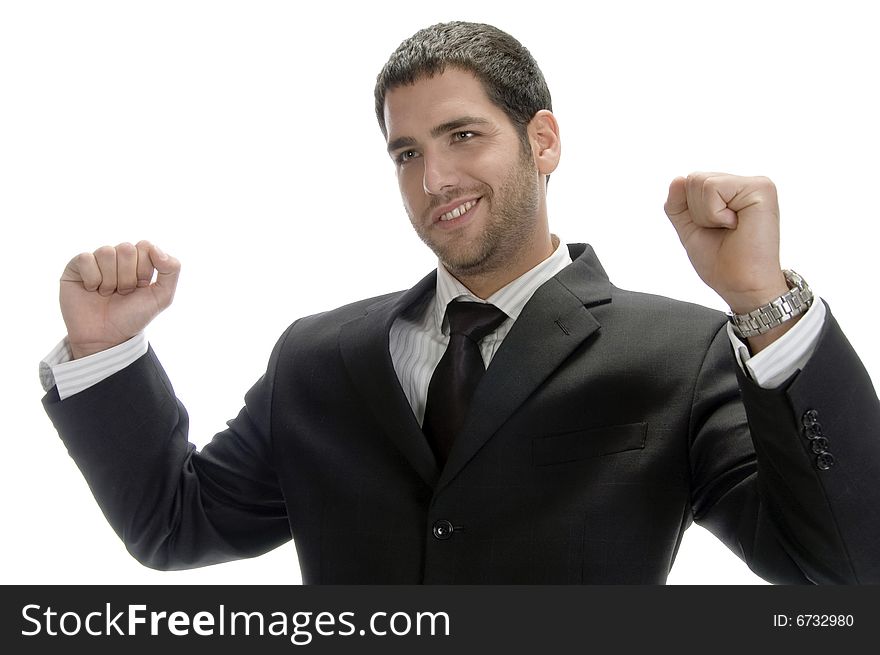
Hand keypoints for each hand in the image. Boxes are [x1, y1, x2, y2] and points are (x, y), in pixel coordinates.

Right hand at [60, 241, 179, 358]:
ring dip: (110, 280)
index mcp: (138, 259)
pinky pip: (85, 259)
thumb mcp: (162, 296)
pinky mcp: (75, 267)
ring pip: (106, 252)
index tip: (140, 287)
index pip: (145, 246)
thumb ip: (172, 269)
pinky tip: (91, 290)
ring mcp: (96, 260)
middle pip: (126, 248)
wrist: (106, 337)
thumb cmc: (133, 316)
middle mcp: (117, 257)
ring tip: (107, 293)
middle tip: (123, 293)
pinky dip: (92, 279)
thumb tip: (156, 248)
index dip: (144, 269)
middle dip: (128, 277)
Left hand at [663, 172, 787, 314]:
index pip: (689, 183)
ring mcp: (756, 184)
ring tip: (730, 229)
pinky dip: (714, 214)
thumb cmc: (721, 263)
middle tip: (722, 231)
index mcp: (730, 192)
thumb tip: (678, 178)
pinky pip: (712, 188)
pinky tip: (736, 225)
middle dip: (697, 212)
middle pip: (693, 179)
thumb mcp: (690, 229)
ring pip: (700, 182)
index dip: (690, 212)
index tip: (713, 231)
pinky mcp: (761, 188)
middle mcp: (744, 184)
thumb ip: (679, 204)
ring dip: (706, 215)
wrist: (742, 286)